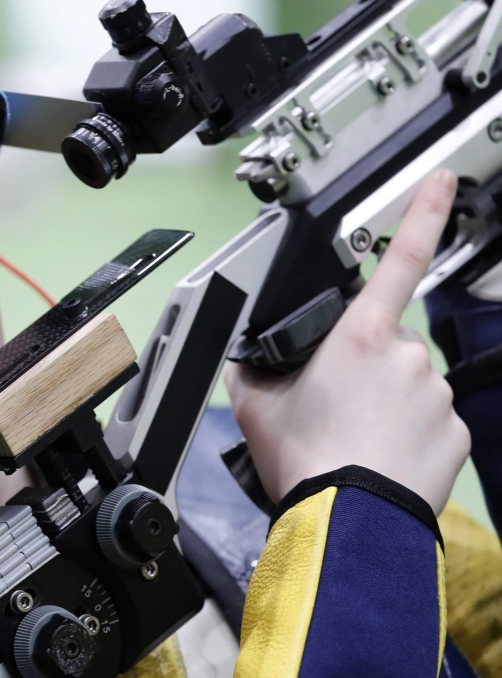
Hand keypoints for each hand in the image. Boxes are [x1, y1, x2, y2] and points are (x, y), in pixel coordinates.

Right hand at [225, 169, 469, 514]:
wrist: (348, 520)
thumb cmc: (305, 459)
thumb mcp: (255, 404)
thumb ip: (253, 367)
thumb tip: (247, 357)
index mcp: (357, 336)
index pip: (397, 260)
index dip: (421, 214)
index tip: (438, 182)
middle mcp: (405, 356)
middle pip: (385, 343)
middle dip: (364, 365)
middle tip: (334, 407)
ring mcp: (436, 394)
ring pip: (409, 384)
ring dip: (386, 402)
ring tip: (353, 439)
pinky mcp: (455, 433)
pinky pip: (430, 420)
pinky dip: (408, 433)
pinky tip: (380, 455)